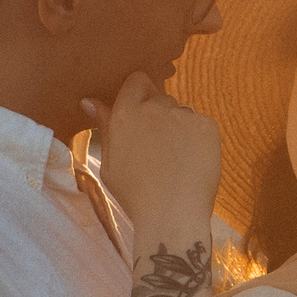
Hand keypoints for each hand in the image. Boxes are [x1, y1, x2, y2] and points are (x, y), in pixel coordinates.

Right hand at [84, 75, 220, 234]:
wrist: (172, 215)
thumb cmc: (136, 195)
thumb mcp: (110, 163)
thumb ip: (104, 127)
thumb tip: (90, 101)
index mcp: (125, 115)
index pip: (136, 81)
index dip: (141, 93)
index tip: (144, 112)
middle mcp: (153, 109)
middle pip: (161, 98)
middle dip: (161, 116)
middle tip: (160, 148)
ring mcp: (183, 116)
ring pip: (182, 112)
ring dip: (180, 127)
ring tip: (177, 160)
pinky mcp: (207, 126)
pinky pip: (202, 125)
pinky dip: (200, 140)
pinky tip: (193, 163)